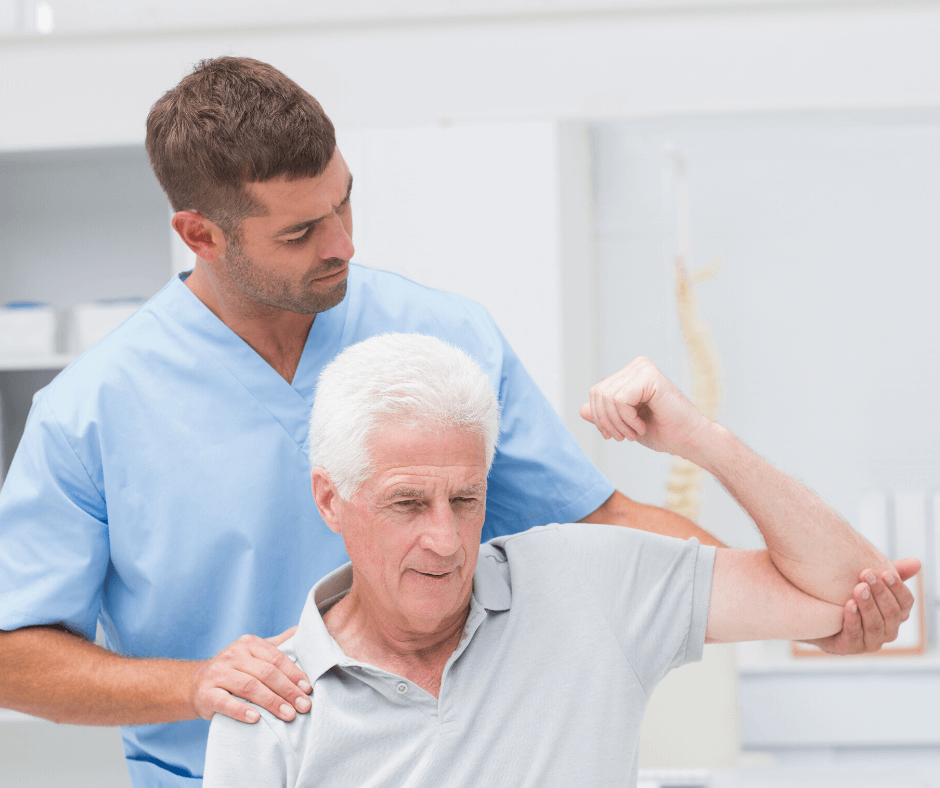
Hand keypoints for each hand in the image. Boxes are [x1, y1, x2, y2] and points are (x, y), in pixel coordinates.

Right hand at [190, 627, 311, 723]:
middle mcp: (232, 655)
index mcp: (248, 643)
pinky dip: (241, 710)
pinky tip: (256, 719)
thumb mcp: (253, 653)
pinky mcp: (206, 694)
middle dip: (288, 690)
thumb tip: (302, 631)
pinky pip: (225, 702)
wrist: (194, 684)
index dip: (294, 673)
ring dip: (271, 702)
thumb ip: (277, 644)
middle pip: (266, 672)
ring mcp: (218, 674)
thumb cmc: (234, 670)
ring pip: (249, 686)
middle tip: (304, 706)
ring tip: (288, 714)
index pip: (276, 658)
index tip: (308, 689)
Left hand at [580, 357, 707, 455]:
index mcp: (630, 373)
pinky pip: (620, 399)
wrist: (688, 440)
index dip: (599, 418)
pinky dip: (627, 419)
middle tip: (624, 437)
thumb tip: (581, 409)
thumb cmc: (662, 431)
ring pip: (607, 397)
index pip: (596, 392)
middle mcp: (637, 366)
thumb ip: (604, 414)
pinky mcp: (650, 376)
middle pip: (598, 394)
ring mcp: (643, 368)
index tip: (615, 434)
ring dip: (619, 423)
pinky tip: (642, 426)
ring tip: (635, 432)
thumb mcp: (624, 424)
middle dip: (607, 422)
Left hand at [802, 558, 920, 653]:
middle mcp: (888, 631)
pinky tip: (849, 604)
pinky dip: (853, 618)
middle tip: (867, 574)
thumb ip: (890, 574)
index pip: (905, 602)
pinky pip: (855, 634)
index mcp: (896, 615)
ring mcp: (870, 642)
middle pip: (891, 612)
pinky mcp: (851, 647)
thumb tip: (916, 562)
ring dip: (868, 605)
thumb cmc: (848, 595)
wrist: (816, 613)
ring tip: (858, 587)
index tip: (885, 572)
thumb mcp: (868, 582)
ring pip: (875, 624)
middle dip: (880, 592)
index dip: (897, 588)